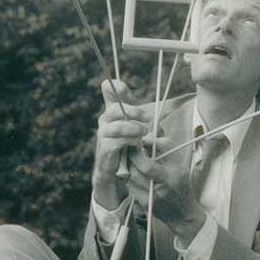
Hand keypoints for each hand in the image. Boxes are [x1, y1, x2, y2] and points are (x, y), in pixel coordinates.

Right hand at [92, 79, 154, 208]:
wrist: (115, 173)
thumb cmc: (127, 148)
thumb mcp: (136, 130)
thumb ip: (142, 117)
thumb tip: (155, 113)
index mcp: (113, 111)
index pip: (111, 92)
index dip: (116, 87)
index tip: (122, 86)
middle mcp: (105, 120)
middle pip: (115, 109)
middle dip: (132, 111)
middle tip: (147, 118)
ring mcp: (103, 134)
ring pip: (116, 125)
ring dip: (132, 128)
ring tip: (143, 133)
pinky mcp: (105, 149)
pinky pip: (117, 141)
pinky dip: (129, 142)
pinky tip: (137, 144)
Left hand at [123, 141, 208, 239]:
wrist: (183, 215)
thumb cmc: (180, 187)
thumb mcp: (179, 167)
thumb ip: (164, 152)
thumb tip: (146, 138)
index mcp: (177, 171)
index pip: (157, 155)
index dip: (146, 146)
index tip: (141, 141)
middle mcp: (167, 182)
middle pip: (142, 167)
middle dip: (133, 156)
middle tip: (129, 150)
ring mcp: (156, 195)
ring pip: (134, 177)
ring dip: (129, 168)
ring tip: (131, 163)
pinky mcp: (147, 204)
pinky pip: (132, 188)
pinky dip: (130, 181)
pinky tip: (134, 178)